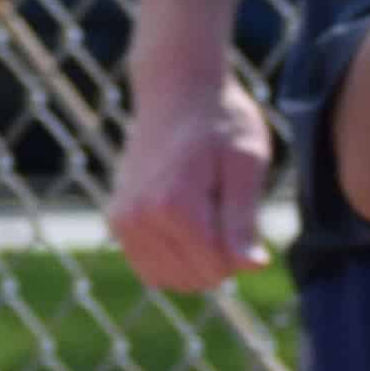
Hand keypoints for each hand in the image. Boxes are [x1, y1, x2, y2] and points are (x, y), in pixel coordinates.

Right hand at [105, 73, 275, 294]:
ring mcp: (123, 221)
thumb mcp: (247, 163)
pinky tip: (185, 228)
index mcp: (175, 205)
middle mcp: (140, 217)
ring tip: (204, 215)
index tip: (243, 211)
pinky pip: (148, 269)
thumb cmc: (222, 123)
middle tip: (223, 208)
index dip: (242, 251)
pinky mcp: (116, 221)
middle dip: (219, 257)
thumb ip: (244, 219)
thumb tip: (253, 267)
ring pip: (170, 279)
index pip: (218, 268)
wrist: (176, 91)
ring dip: (195, 261)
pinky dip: (172, 260)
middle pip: (196, 277)